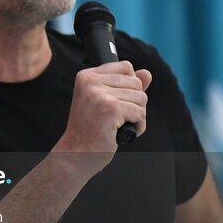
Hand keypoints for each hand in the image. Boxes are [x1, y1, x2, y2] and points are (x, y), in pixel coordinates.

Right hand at [51, 60, 150, 175]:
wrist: (75, 155)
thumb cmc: (90, 131)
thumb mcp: (106, 103)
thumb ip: (125, 86)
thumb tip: (147, 73)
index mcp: (87, 76)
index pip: (126, 67)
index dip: (129, 86)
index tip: (116, 103)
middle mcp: (91, 81)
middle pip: (136, 82)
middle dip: (134, 103)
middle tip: (117, 119)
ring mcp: (100, 94)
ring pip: (141, 98)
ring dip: (136, 116)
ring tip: (119, 126)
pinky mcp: (110, 108)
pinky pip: (140, 113)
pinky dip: (138, 126)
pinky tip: (122, 133)